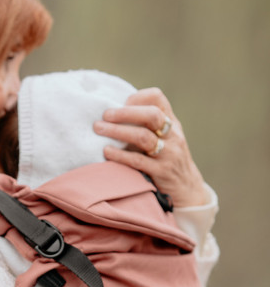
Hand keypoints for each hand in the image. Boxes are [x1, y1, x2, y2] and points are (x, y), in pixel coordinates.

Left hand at [93, 88, 206, 206]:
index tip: (119, 103)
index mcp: (171, 122)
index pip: (157, 98)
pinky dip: (120, 155)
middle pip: (151, 114)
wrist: (188, 189)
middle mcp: (172, 135)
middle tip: (104, 115)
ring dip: (118, 131)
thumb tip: (112, 116)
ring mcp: (169, 153)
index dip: (137, 98)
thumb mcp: (164, 139)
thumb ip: (146, 127)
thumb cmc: (167, 161)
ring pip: (143, 136)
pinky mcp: (162, 171)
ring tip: (99, 130)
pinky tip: (106, 151)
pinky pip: (138, 161)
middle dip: (125, 113)